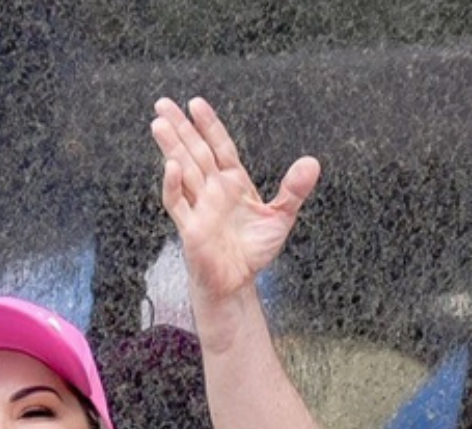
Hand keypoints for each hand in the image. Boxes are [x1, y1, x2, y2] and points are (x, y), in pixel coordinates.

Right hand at [151, 97, 320, 299]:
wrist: (237, 282)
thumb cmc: (252, 250)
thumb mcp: (281, 217)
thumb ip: (294, 189)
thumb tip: (312, 163)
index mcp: (233, 183)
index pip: (220, 147)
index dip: (209, 126)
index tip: (196, 104)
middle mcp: (213, 190)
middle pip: (195, 152)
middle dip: (180, 127)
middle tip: (164, 103)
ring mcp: (200, 206)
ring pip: (183, 170)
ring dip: (171, 146)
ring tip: (159, 123)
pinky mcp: (190, 225)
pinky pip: (178, 201)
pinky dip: (173, 184)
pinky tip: (170, 166)